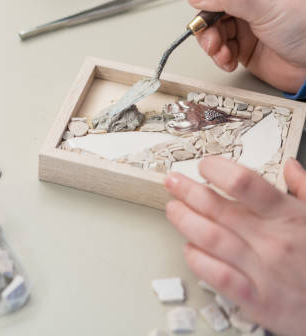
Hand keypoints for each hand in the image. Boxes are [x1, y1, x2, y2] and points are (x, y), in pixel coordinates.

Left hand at [164, 156, 305, 335]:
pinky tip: (189, 248)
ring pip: (209, 238)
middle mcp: (272, 241)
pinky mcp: (255, 299)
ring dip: (185, 220)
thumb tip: (289, 166)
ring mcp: (261, 271)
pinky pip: (216, 274)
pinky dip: (197, 259)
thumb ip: (305, 191)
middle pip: (217, 208)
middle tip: (172, 182)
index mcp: (288, 217)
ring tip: (173, 209)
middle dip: (187, 191)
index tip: (204, 165)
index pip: (244, 183)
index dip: (218, 170)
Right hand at [188, 0, 305, 92]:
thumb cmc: (305, 29)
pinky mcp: (238, 45)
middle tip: (212, 34)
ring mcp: (240, 22)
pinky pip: (216, 49)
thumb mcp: (266, 6)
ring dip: (211, 43)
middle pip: (207, 2)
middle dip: (206, 22)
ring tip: (221, 52)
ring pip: (208, 28)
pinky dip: (219, 57)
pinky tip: (229, 60)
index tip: (212, 0)